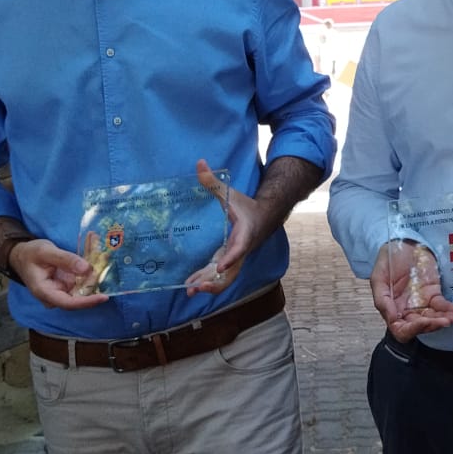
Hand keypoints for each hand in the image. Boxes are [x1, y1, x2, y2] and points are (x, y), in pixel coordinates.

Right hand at [7, 238, 98, 308]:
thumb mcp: (45, 252)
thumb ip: (65, 260)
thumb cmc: (30, 254)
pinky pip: (82, 279)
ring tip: (103, 255)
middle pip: (80, 295)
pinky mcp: (68, 285)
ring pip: (83, 286)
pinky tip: (96, 253)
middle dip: (94, 281)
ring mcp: (62, 291)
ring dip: (94, 273)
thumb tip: (86, 269)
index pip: (69, 303)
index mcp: (45, 292)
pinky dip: (89, 268)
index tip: (104, 296)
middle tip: (105, 262)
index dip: (87, 302)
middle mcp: (55, 296)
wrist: (22, 255)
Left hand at [185, 159, 275, 294]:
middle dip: (216, 283)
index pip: (239, 250)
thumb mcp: (231, 193)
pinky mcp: (229, 262)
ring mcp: (236, 259)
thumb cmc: (246, 206)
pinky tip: (190, 286)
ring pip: (225, 279)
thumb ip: (213, 181)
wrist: (263, 218)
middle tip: (199, 287)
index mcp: (244, 235)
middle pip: (231, 273)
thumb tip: (199, 162)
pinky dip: (206, 281)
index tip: (219, 268)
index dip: (230, 259)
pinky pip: (218, 276)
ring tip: (189, 291)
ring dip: (209, 286)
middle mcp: (241, 251)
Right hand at [369, 239, 452, 339]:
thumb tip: (393, 319)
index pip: (401, 330)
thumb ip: (383, 300)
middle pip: (420, 326)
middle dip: (432, 326)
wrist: (402, 243)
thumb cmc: (387, 260)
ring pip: (433, 318)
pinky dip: (448, 309)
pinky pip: (441, 305)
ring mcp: (421, 302)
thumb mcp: (379, 278)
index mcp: (392, 309)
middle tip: (444, 321)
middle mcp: (407, 310)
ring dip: (443, 320)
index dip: (412, 330)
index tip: (423, 322)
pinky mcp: (433, 293)